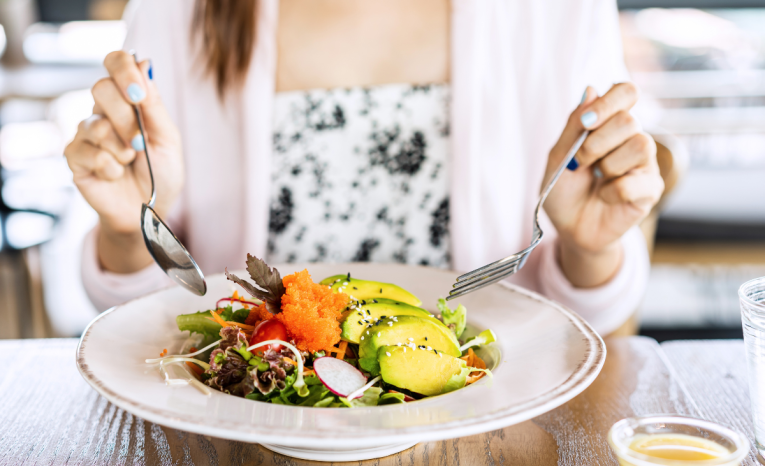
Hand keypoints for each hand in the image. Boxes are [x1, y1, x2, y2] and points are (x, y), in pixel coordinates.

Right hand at [64, 51, 183, 272]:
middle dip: (127, 119)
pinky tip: (116, 174)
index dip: (124, 70)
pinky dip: (110, 167)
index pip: (116, 62)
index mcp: (129, 100)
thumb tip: (144, 62)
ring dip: (121, 148)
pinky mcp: (75, 156)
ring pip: (95, 123)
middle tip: (140, 144)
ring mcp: (86, 132)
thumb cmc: (161, 174)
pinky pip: (88, 152)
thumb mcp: (167, 139)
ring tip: (130, 162)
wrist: (148, 211)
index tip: (138, 94)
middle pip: (100, 88)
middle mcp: (104, 110)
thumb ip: (154, 104)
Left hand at [543, 83, 663, 286]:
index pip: (626, 92)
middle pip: (630, 120)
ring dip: (608, 165)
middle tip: (581, 162)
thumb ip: (574, 125)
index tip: (586, 122)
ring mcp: (645, 163)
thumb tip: (591, 89)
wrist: (569, 228)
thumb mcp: (559, 156)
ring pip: (642, 145)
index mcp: (609, 124)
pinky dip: (613, 191)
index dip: (609, 102)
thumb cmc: (564, 190)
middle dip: (596, 143)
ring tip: (597, 178)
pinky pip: (636, 182)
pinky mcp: (651, 189)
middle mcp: (632, 138)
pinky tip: (606, 197)